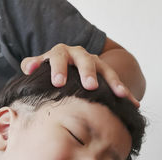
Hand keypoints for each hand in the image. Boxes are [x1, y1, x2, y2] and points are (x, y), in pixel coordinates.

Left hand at [21, 43, 139, 106]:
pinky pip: (118, 82)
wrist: (70, 64)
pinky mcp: (107, 74)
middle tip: (89, 86)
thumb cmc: (51, 69)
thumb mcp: (41, 65)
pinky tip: (133, 103)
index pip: (58, 57)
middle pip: (85, 61)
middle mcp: (80, 55)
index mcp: (61, 53)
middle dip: (88, 73)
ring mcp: (95, 63)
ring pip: (106, 70)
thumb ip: (32, 64)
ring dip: (113, 82)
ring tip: (119, 95)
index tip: (58, 82)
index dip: (59, 68)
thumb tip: (28, 67)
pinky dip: (125, 92)